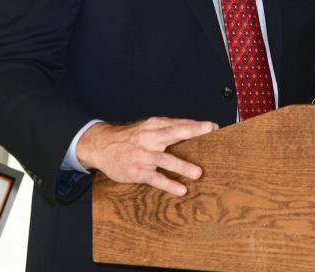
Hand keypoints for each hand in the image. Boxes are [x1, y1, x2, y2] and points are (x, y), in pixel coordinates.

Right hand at [76, 117, 217, 195]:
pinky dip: (169, 184)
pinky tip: (181, 190)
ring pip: (165, 159)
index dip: (196, 125)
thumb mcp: (147, 128)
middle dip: (192, 132)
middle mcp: (149, 138)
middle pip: (173, 133)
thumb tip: (194, 131)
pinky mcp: (137, 171)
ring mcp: (143, 155)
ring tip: (198, 173)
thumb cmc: (131, 138)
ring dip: (182, 166)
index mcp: (154, 125)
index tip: (214, 127)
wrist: (101, 146)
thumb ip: (168, 130)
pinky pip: (155, 178)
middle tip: (210, 132)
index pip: (178, 124)